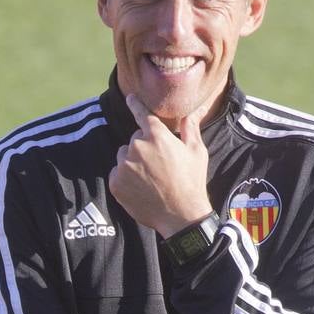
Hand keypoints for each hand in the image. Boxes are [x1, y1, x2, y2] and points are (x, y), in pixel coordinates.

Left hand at [107, 94, 214, 236]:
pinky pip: (117, 172)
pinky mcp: (116, 183)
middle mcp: (137, 147)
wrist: (181, 216)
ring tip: (150, 177)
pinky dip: (125, 178)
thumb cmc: (192, 182)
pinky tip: (141, 187)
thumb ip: (190, 128)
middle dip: (144, 146)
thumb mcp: (197, 152)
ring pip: (123, 155)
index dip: (135, 104)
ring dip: (132, 161)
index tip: (130, 98)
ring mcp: (124, 166)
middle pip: (135, 138)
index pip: (142, 114)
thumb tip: (192, 110)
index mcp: (158, 136)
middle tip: (160, 164)